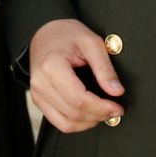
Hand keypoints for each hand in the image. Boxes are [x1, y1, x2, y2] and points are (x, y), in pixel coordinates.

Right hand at [28, 18, 124, 132]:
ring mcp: (37, 94)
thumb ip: (104, 68)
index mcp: (52, 67)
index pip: (78, 99)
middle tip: (115, 111)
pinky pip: (59, 122)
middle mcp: (41, 83)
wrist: (44, 32)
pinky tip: (90, 115)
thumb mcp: (91, 42)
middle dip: (98, 116)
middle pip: (73, 113)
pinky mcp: (39, 100)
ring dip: (88, 123)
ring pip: (66, 123)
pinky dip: (77, 124)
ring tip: (104, 114)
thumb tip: (116, 91)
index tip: (118, 108)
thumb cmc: (66, 34)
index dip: (101, 108)